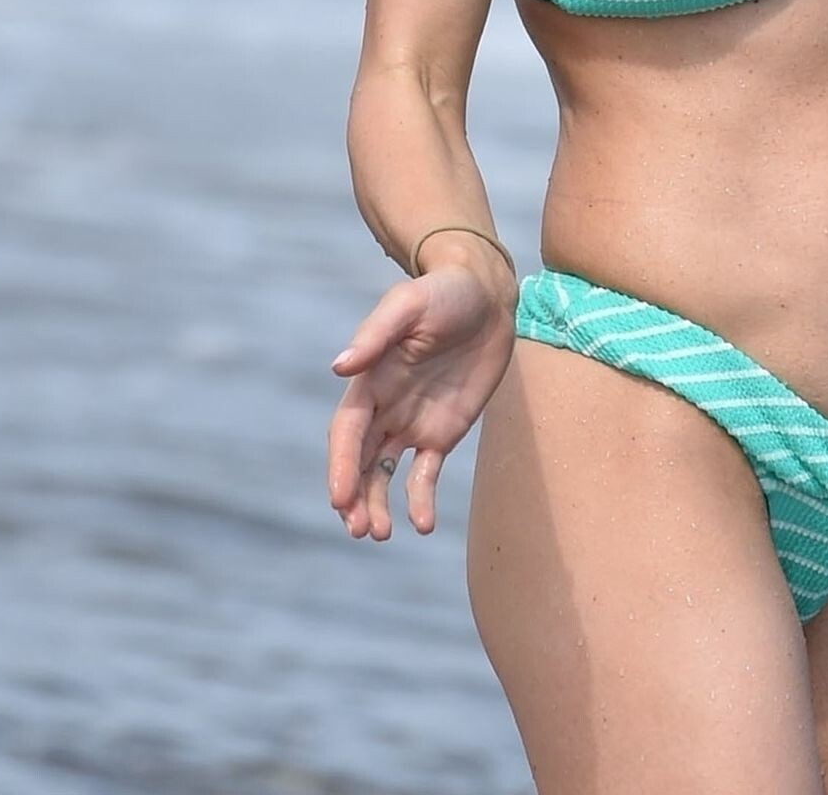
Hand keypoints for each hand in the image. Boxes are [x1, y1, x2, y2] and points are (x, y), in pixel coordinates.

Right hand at [326, 263, 516, 539]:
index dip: (341, 465)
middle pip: (360, 460)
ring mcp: (412, 422)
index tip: (340, 498)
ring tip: (381, 534)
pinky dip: (420, 499)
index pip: (347, 432)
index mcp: (369, 381)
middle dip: (355, 497)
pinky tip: (423, 524)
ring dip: (378, 504)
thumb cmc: (443, 293)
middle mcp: (385, 407)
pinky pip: (425, 473)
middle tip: (360, 530)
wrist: (487, 296)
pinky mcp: (443, 432)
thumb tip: (339, 368)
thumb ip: (376, 336)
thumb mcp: (409, 306)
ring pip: (385, 473)